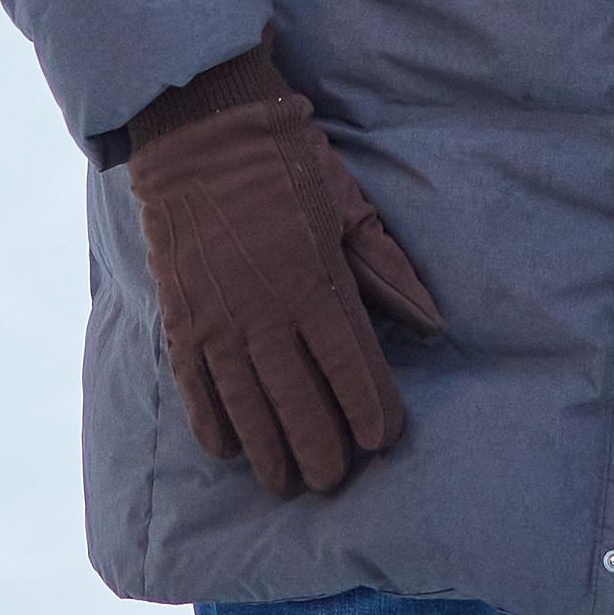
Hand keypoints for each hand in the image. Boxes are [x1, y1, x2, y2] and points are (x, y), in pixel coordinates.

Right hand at [127, 53, 442, 498]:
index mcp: (316, 280)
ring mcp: (219, 320)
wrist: (201, 132)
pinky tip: (229, 451)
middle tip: (335, 478)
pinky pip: (197, 388)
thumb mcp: (346, 203)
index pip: (352, 368)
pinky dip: (213, 424)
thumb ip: (386, 266)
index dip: (371, 411)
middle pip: (300, 403)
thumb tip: (433, 319)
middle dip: (322, 448)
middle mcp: (266, 312)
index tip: (383, 440)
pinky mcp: (180, 319)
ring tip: (288, 482)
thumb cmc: (285, 162)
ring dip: (270, 451)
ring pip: (249, 408)